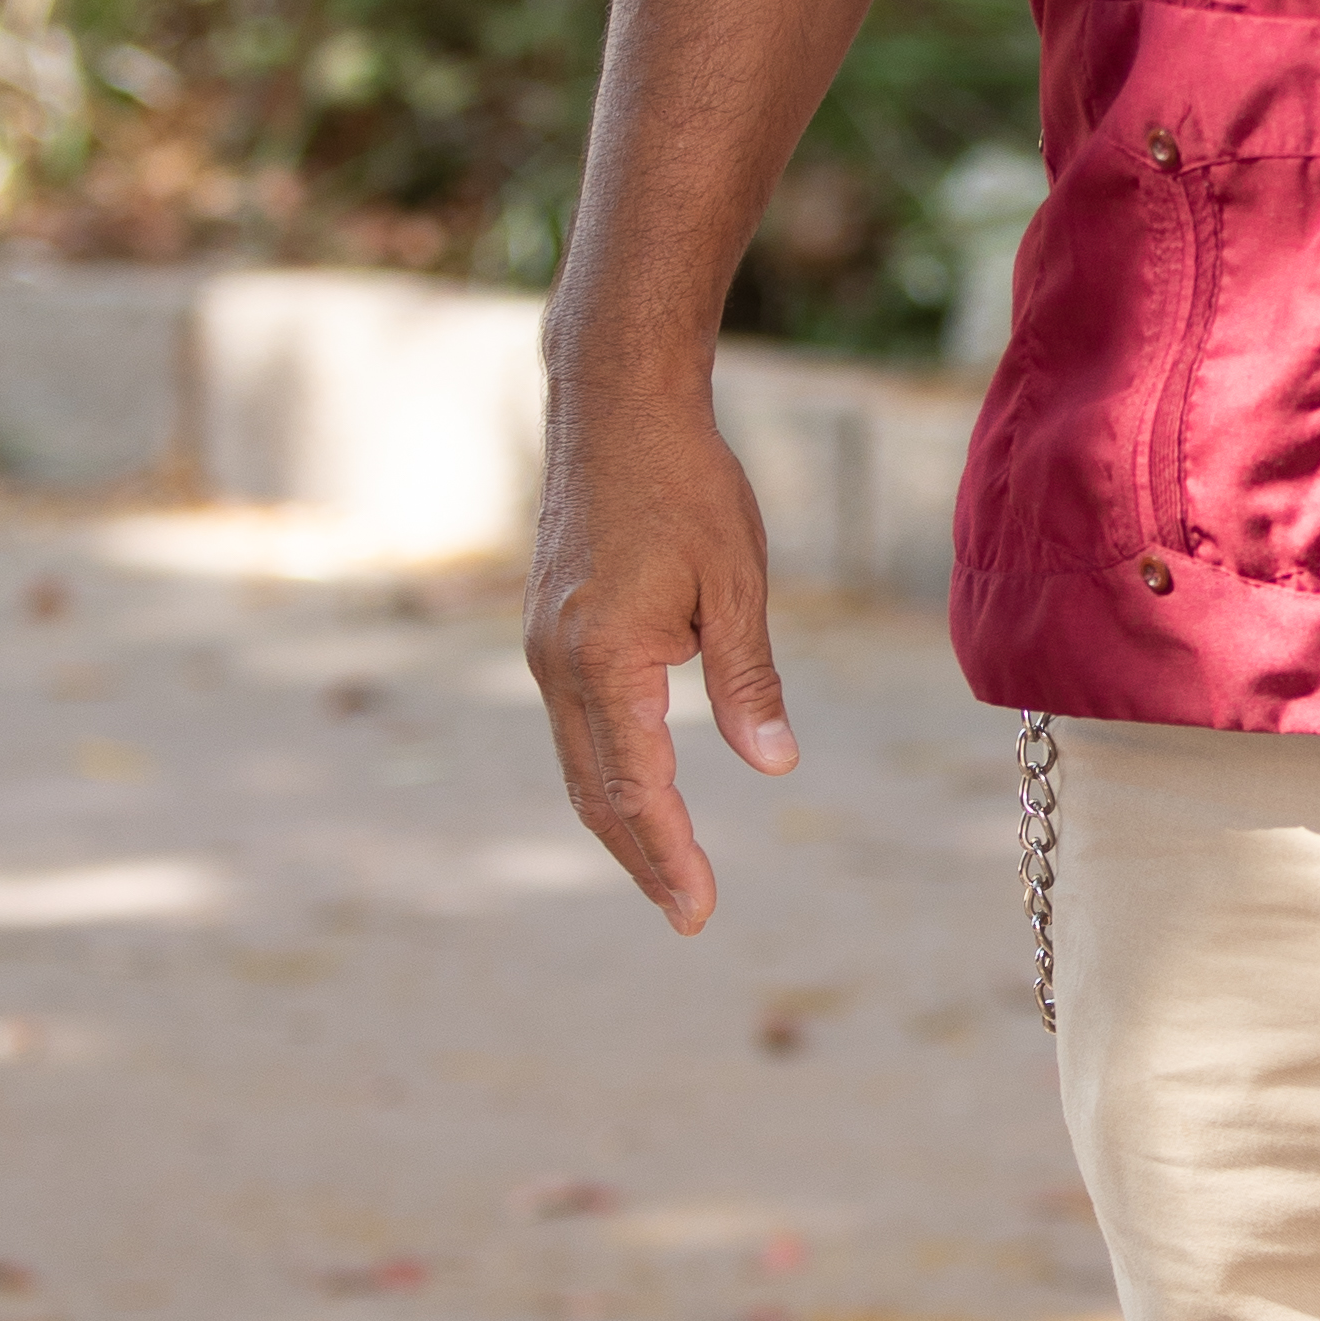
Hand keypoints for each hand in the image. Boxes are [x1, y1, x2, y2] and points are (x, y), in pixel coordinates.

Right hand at [525, 371, 797, 934]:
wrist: (615, 406)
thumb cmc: (687, 484)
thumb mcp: (736, 583)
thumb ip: (748, 682)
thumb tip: (774, 766)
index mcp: (605, 659)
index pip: (637, 788)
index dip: (670, 854)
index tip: (699, 911)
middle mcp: (558, 663)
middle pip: (596, 791)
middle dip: (643, 856)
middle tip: (689, 914)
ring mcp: (545, 647)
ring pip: (579, 762)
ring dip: (622, 821)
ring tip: (669, 870)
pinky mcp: (550, 630)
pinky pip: (575, 724)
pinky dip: (607, 771)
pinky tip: (641, 791)